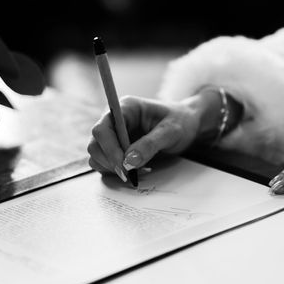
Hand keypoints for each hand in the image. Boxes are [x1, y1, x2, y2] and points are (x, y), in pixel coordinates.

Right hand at [88, 94, 216, 179]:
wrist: (187, 124)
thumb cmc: (181, 121)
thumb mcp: (171, 131)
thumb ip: (150, 145)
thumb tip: (129, 162)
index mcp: (124, 108)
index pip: (102, 129)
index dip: (109, 150)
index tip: (124, 167)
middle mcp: (114, 121)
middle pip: (95, 144)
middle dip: (110, 162)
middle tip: (131, 175)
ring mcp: (114, 135)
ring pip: (97, 156)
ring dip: (113, 169)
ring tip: (140, 171)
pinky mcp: (118, 148)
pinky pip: (107, 163)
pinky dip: (117, 172)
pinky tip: (138, 171)